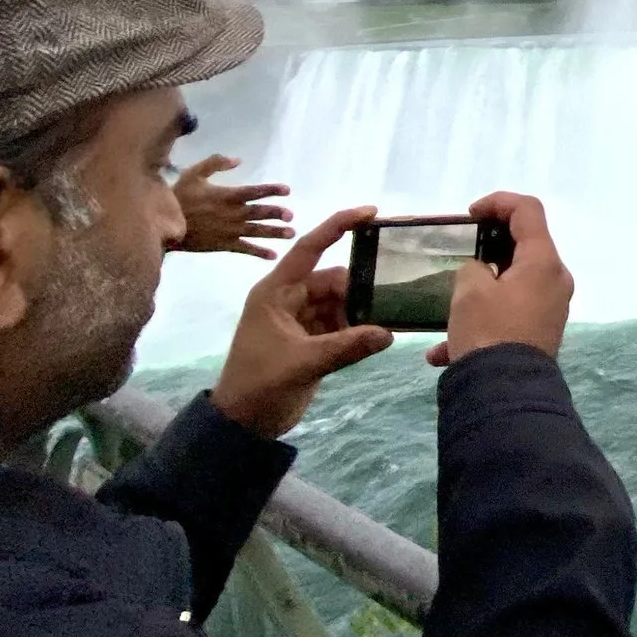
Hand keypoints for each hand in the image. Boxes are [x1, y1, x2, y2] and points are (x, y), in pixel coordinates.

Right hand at [174, 153, 294, 258]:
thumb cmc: (179, 197)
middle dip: (276, 214)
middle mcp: (232, 213)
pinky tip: (272, 256)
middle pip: (259, 213)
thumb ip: (216, 163)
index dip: (272, 190)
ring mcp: (229, 231)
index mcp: (227, 195)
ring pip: (256, 232)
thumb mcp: (194, 173)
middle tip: (291, 216)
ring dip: (274, 233)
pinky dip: (258, 252)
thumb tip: (238, 160)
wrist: (164, 225)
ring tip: (291, 233)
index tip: (287, 190)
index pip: (255, 191)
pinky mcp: (224, 244)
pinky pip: (244, 248)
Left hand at [211, 208, 392, 438]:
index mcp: (276, 291)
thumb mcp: (302, 364)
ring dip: (362, 310)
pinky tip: (380, 336)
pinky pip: (341, 325)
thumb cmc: (259, 385)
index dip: (338, 226)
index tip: (371, 212)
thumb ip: (346, 347)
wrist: (242, 424)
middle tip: (393, 295)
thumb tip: (389, 333)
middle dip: (361, 286)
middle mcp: (289, 299)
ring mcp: (301, 321)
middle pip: (333, 280)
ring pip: (340, 303)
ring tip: (393, 315)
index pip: (309, 248)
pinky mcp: (311, 341)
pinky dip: (358, 329)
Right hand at [424, 191, 572, 366]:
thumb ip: (473, 267)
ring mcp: (549, 310)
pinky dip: (479, 323)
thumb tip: (481, 273)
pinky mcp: (539, 335)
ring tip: (447, 307)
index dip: (498, 202)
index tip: (469, 214)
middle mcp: (555, 282)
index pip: (528, 210)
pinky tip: (443, 353)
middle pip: (524, 247)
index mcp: (544, 262)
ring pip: (511, 285)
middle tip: (459, 252)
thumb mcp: (469, 290)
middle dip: (487, 247)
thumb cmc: (488, 332)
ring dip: (478, 291)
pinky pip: (507, 317)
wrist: (504, 396)